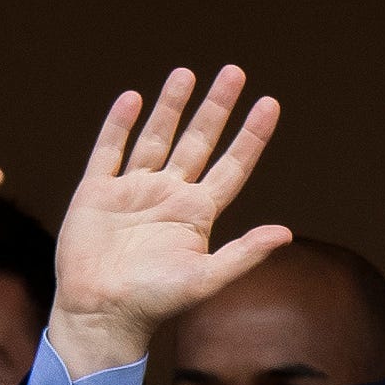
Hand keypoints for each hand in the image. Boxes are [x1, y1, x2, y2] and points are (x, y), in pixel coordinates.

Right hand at [49, 65, 288, 378]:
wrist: (102, 313)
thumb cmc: (157, 302)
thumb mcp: (207, 279)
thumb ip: (244, 254)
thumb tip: (286, 233)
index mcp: (199, 213)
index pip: (233, 165)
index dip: (252, 135)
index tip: (270, 104)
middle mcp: (170, 195)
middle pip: (199, 141)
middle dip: (216, 107)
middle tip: (234, 71)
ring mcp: (134, 190)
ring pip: (156, 137)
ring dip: (172, 106)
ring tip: (188, 74)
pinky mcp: (97, 192)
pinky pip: (110, 150)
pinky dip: (120, 124)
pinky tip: (132, 99)